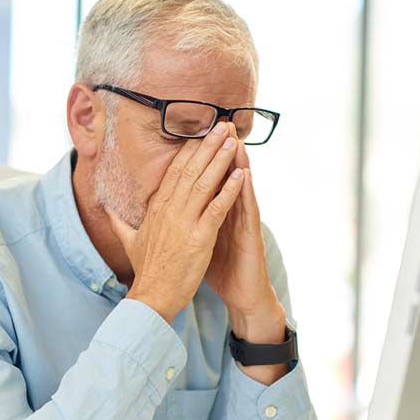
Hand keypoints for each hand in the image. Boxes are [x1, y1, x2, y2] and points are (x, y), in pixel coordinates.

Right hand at [104, 122, 243, 323]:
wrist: (151, 297)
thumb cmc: (146, 271)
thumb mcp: (129, 242)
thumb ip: (121, 223)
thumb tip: (108, 211)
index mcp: (156, 208)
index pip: (174, 172)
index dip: (189, 150)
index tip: (201, 133)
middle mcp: (169, 210)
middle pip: (190, 170)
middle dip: (207, 145)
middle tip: (223, 125)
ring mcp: (184, 222)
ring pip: (204, 183)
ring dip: (220, 159)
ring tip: (233, 140)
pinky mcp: (199, 237)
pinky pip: (217, 208)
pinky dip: (230, 189)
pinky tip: (242, 174)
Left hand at [204, 139, 281, 320]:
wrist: (243, 295)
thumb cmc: (221, 271)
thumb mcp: (198, 246)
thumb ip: (186, 228)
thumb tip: (167, 219)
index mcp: (213, 215)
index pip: (205, 183)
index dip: (200, 161)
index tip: (193, 136)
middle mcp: (230, 214)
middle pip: (224, 178)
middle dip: (219, 152)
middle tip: (217, 124)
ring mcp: (242, 223)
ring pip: (240, 188)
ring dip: (237, 162)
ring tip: (233, 137)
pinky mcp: (251, 236)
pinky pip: (248, 211)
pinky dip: (246, 192)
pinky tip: (245, 174)